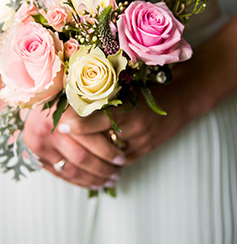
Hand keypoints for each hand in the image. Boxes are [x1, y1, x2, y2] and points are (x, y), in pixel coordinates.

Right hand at [23, 105, 125, 188]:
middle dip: (103, 168)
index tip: (122, 158)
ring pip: (72, 171)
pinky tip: (94, 183)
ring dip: (94, 179)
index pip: (88, 139)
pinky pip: (62, 175)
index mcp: (60, 114)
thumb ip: (94, 115)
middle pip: (81, 157)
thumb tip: (119, 132)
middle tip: (118, 172)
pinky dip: (80, 182)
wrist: (33, 105)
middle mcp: (46, 131)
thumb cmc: (62, 101)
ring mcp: (40, 147)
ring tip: (110, 180)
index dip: (108, 151)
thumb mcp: (78, 101)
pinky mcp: (37, 158)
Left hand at [59, 79, 195, 165]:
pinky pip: (118, 161)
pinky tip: (89, 157)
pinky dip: (103, 161)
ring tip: (68, 150)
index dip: (78, 122)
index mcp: (129, 106)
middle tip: (59, 138)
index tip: (61, 122)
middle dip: (78, 141)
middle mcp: (134, 126)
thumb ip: (106, 88)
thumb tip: (74, 89)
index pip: (97, 118)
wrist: (184, 97)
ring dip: (89, 154)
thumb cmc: (154, 83)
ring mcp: (140, 141)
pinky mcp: (144, 151)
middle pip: (99, 140)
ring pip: (107, 155)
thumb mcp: (130, 82)